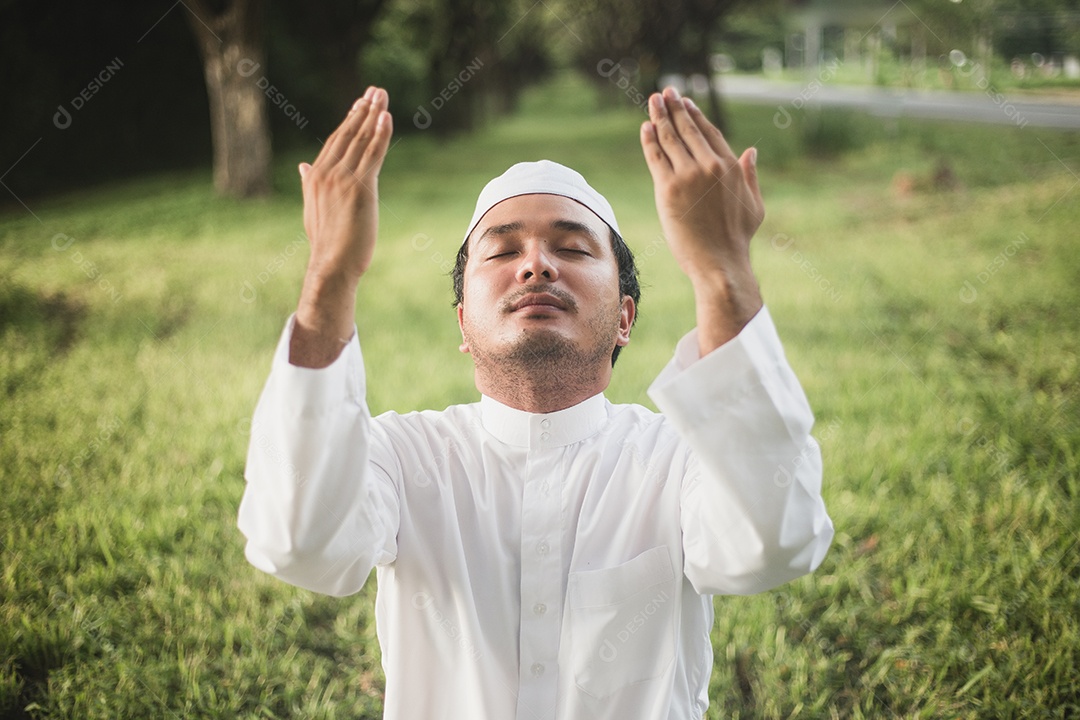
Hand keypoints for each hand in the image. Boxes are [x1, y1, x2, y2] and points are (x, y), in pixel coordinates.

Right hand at [299, 86, 392, 288]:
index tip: (361, 104)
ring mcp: (342, 179)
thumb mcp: (313, 209)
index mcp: (316, 177)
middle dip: (364, 110)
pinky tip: (387, 118)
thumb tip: (303, 166)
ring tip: (382, 96)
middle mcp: (327, 173)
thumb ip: (309, 184)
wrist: (331, 265)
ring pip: (361, 140)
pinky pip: (373, 155)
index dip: (350, 120)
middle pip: (349, 134)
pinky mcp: (360, 188)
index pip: (336, 141)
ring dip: (374, 115)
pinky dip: (381, 135)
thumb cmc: (326, 243)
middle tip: (376, 91)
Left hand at [640, 87, 763, 350]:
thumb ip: (750, 176)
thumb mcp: (754, 205)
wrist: (720, 263)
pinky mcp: (668, 189)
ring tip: (652, 101)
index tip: (685, 103)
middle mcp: (709, 166)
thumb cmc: (737, 239)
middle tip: (664, 93)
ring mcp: (688, 176)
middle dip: (674, 108)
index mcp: (730, 167)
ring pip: (670, 139)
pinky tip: (646, 127)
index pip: (709, 132)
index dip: (695, 115)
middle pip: (688, 129)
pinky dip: (650, 140)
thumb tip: (751, 151)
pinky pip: (656, 157)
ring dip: (660, 117)